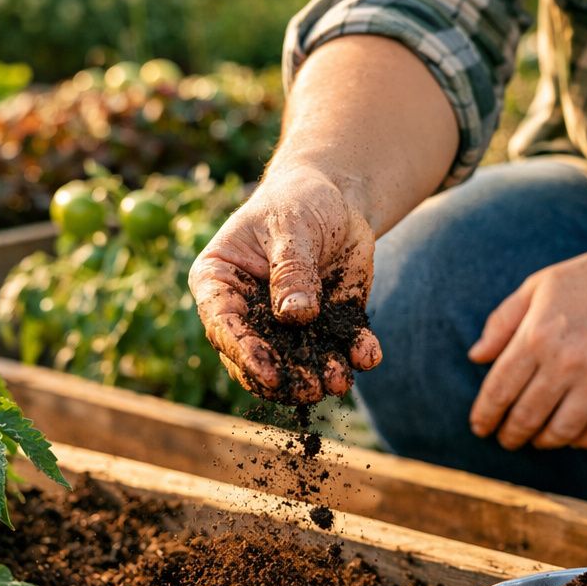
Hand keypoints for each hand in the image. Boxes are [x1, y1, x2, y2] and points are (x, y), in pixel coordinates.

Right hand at [189, 163, 383, 403]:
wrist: (337, 197)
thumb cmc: (297, 201)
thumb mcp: (292, 227)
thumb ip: (292, 271)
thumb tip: (296, 316)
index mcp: (218, 283)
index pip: (223, 325)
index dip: (244, 353)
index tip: (271, 373)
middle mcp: (247, 313)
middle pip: (257, 357)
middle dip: (286, 377)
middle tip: (312, 388)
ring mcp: (285, 325)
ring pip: (296, 362)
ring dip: (318, 375)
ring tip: (340, 381)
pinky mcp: (325, 326)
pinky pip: (339, 347)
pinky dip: (355, 354)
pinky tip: (368, 355)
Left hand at [467, 242, 586, 450]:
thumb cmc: (585, 282)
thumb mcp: (535, 288)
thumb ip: (501, 323)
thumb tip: (475, 357)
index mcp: (536, 335)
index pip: (499, 389)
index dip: (485, 415)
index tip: (480, 427)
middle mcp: (566, 360)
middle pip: (527, 416)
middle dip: (511, 435)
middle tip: (507, 440)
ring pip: (562, 431)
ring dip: (544, 442)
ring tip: (537, 440)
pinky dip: (583, 441)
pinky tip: (573, 437)